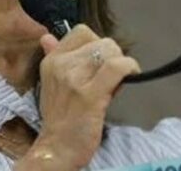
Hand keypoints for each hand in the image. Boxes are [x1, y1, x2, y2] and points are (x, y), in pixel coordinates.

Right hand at [26, 25, 140, 170]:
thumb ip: (52, 56)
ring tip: (118, 80)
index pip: (81, 32)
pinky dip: (129, 67)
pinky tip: (132, 74)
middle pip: (100, 41)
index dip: (97, 43)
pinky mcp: (90, 94)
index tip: (101, 61)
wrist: (57, 148)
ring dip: (121, 63)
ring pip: (110, 51)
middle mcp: (61, 65)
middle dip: (112, 55)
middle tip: (112, 75)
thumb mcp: (50, 83)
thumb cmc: (60, 117)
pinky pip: (116, 67)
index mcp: (52, 60)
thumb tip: (47, 37)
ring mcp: (75, 79)